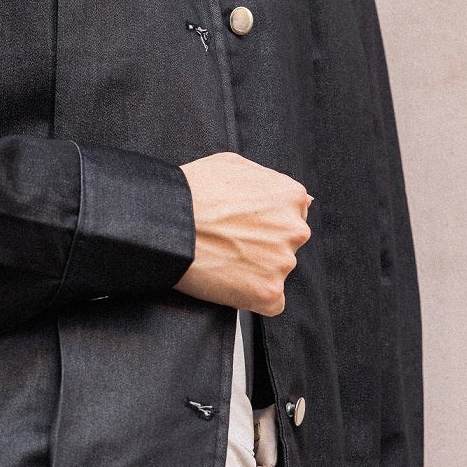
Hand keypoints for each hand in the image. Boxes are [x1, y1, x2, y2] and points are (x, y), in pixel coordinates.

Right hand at [173, 151, 311, 315]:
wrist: (166, 224)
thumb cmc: (192, 193)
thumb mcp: (233, 164)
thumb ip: (269, 180)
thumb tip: (299, 198)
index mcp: (290, 197)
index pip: (292, 215)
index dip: (263, 223)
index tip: (243, 227)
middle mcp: (294, 229)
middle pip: (286, 244)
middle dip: (262, 246)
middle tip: (229, 243)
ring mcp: (282, 263)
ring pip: (276, 272)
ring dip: (255, 270)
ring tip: (222, 259)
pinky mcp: (268, 292)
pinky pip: (270, 302)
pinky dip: (251, 296)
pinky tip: (228, 281)